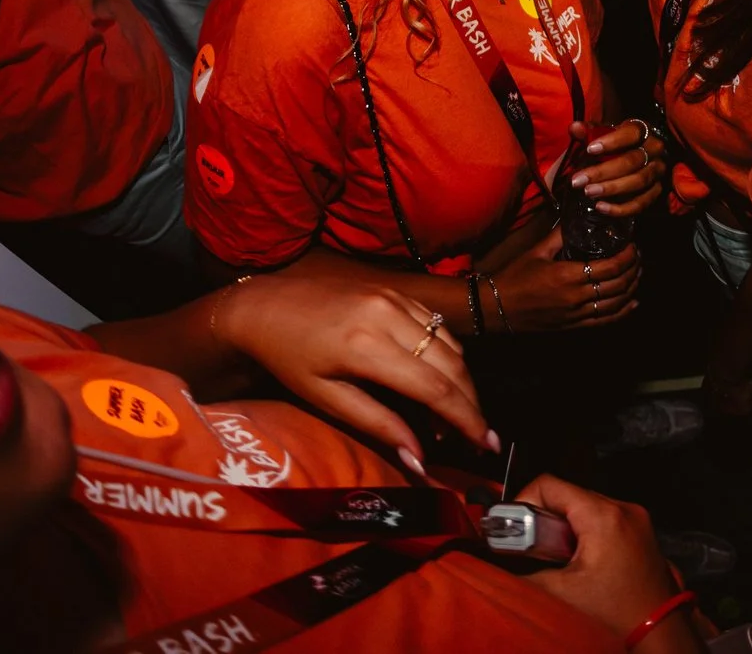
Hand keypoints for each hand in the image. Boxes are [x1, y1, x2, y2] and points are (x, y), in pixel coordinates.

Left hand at [215, 277, 491, 470]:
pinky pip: (438, 327)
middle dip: (472, 405)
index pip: (435, 388)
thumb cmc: (287, 359)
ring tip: (456, 420)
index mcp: (367, 346)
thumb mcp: (324, 398)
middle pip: (453, 365)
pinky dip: (449, 358)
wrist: (266, 304)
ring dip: (463, 384)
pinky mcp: (397, 291)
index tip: (485, 445)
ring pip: (452, 345)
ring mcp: (396, 298)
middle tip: (481, 439)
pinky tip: (440, 383)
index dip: (465, 420)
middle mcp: (389, 316)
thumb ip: (377, 425)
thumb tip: (420, 460)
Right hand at [494, 223, 640, 329]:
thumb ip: (560, 235)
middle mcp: (576, 297)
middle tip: (638, 258)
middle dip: (633, 270)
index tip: (633, 246)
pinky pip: (605, 321)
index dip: (627, 256)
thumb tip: (576, 218)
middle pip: (618, 285)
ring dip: (631, 289)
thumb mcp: (537, 251)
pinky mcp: (573, 326)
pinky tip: (633, 303)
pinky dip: (622, 312)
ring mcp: (576, 315)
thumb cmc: (515, 277)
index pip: (610, 266)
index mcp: (568, 275)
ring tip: (637, 275)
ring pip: (615, 304)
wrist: (496, 307)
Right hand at [512, 476, 698, 648]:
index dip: (523, 504)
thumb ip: (525, 575)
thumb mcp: (562, 593)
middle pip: (567, 497)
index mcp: (604, 516)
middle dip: (544, 522)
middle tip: (534, 551)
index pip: (549, 485)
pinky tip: (580, 566)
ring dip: (564, 531)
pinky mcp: (640, 535)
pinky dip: (584, 537)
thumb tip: (504, 568)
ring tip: (560, 562)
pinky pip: (603, 522)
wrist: (660, 635)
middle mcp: (624, 510)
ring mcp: (636, 521)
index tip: (514, 530)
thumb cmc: (621, 616)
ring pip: (584, 509)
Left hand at [570, 118, 667, 218]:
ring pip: (638, 182)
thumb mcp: (602, 134)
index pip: (632, 133)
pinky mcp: (656, 193)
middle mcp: (655, 150)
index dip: (612, 141)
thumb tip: (574, 128)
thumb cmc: (615, 145)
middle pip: (633, 161)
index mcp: (643, 130)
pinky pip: (641, 203)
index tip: (589, 149)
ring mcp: (658, 172)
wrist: (634, 161)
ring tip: (588, 192)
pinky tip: (600, 207)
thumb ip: (587, 131)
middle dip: (603, 171)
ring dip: (611, 189)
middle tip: (579, 180)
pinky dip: (620, 208)